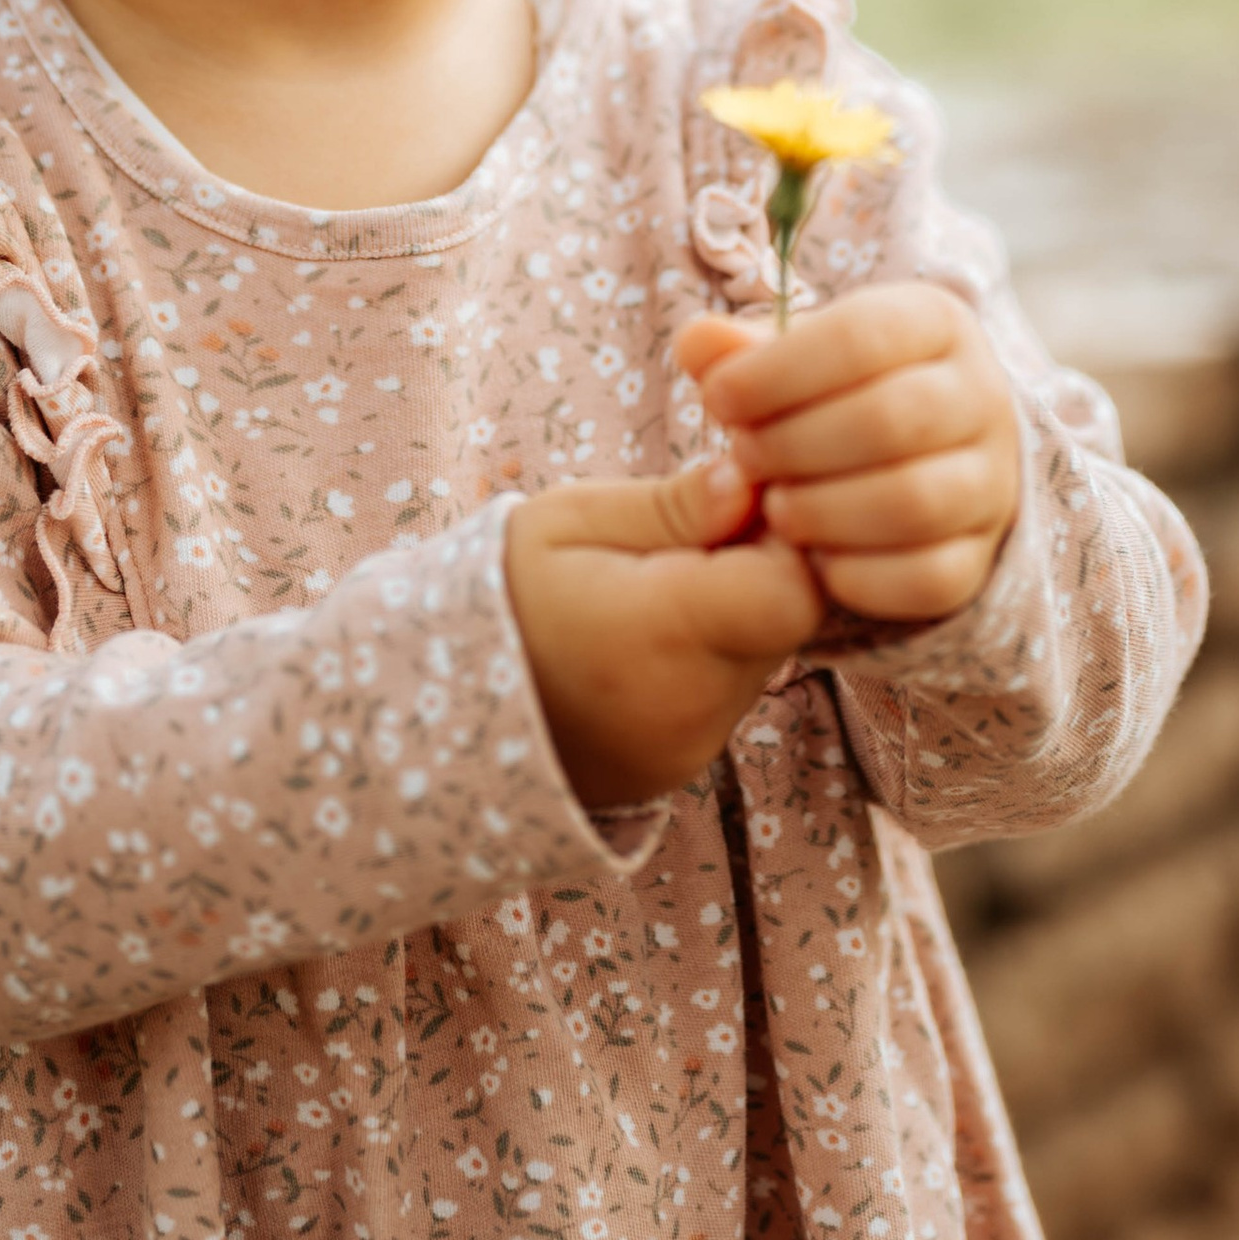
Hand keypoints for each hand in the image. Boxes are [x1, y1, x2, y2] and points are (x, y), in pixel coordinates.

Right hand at [505, 454, 826, 811]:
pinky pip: (738, 687)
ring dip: (741, 604)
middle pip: (789, 618)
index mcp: (662, 630)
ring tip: (667, 580)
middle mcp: (691, 701)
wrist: (446, 707)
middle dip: (764, 561)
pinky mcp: (691, 759)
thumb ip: (671, 505)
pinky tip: (660, 628)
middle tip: (697, 533)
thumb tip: (752, 481)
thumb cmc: (509, 592)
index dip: (787, 535)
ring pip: (769, 651)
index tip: (740, 500)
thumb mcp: (570, 522)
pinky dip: (718, 648)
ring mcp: (695, 741)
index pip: (792, 588)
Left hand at [673, 282, 1021, 625]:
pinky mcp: (981, 558)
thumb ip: (736, 351)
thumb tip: (698, 343)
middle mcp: (982, 396)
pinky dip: (859, 575)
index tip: (717, 399)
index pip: (863, 336)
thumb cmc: (830, 396)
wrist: (907, 462)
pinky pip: (929, 578)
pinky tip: (812, 559)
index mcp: (936, 323)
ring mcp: (990, 483)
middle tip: (742, 457)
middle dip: (795, 444)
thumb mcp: (789, 358)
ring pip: (915, 502)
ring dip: (824, 509)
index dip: (778, 371)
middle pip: (891, 419)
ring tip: (772, 508)